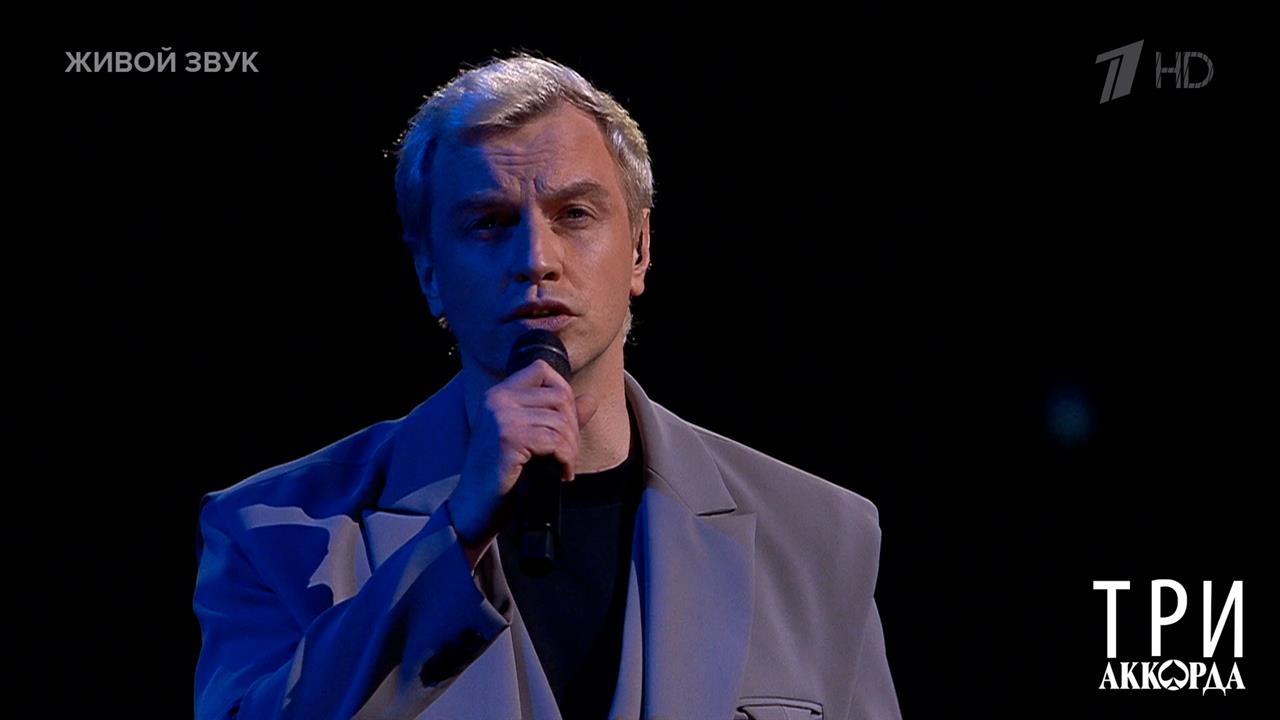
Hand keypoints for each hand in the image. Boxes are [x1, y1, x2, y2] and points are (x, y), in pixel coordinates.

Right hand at [448, 360, 597, 568]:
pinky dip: (565, 460)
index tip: (565, 425)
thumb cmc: (502, 477)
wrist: (473, 510)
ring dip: (571, 448)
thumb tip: (590, 400)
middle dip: (573, 427)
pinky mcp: (508, 438)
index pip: (542, 370)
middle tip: (568, 454)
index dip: (564, 393)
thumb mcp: (531, 442)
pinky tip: (561, 474)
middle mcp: (498, 399)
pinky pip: (555, 441)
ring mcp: (502, 416)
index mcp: (499, 395)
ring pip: (560, 421)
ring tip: (564, 467)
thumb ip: (558, 418)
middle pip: (559, 395)